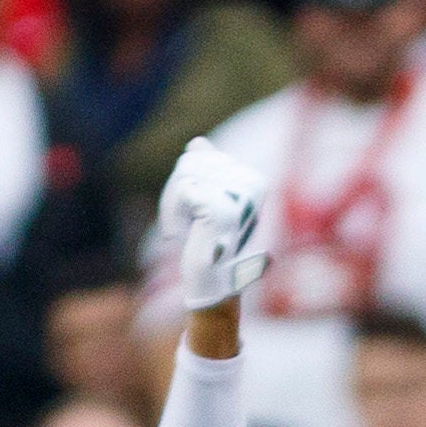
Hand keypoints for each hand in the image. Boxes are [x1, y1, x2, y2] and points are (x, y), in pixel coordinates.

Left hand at [156, 136, 269, 310]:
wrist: (212, 283)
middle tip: (178, 223)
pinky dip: (171, 212)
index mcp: (254, 180)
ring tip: (178, 228)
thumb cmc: (208, 244)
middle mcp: (252, 184)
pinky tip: (178, 234)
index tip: (190, 212)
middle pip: (193, 161)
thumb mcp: (205, 203)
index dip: (185, 182)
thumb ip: (204, 173)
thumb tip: (197, 143)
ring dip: (171, 203)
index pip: (203, 157)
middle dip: (175, 192)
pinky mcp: (221, 206)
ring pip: (186, 173)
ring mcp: (239, 194)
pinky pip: (183, 189)